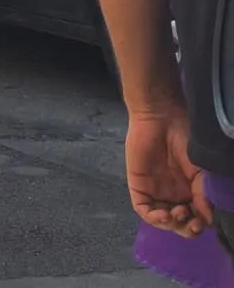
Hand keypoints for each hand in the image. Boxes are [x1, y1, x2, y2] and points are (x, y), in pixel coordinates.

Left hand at [126, 106, 210, 237]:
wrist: (162, 120)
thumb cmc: (185, 140)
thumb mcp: (200, 170)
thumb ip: (203, 194)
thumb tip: (209, 218)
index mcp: (191, 191)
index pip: (196, 217)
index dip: (200, 225)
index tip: (204, 224)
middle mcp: (174, 194)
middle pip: (178, 223)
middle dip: (186, 228)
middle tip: (191, 224)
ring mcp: (155, 191)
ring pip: (162, 219)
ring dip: (171, 224)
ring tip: (177, 214)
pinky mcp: (138, 187)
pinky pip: (143, 209)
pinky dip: (153, 217)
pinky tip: (163, 215)